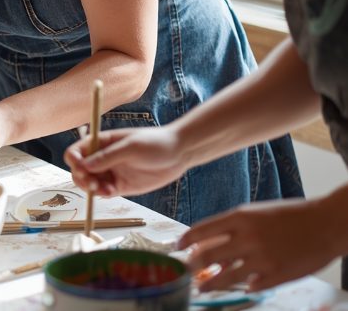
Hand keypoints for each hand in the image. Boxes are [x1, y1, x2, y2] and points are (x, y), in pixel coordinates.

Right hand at [65, 126, 185, 197]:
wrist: (179, 153)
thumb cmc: (155, 143)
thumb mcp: (132, 147)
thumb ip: (108, 156)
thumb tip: (84, 165)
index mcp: (101, 142)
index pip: (77, 151)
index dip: (74, 160)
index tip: (81, 167)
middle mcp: (102, 158)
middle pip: (79, 169)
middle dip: (81, 177)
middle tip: (92, 183)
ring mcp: (111, 172)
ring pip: (89, 183)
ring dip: (91, 188)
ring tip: (106, 190)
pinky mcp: (120, 185)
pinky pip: (104, 192)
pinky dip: (103, 194)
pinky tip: (112, 192)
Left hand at [180, 199, 333, 291]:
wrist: (325, 224)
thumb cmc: (288, 215)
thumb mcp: (255, 214)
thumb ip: (231, 229)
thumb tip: (208, 244)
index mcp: (240, 218)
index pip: (201, 230)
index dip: (184, 240)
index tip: (176, 247)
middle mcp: (247, 238)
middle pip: (206, 256)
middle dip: (190, 265)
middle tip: (183, 270)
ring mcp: (262, 260)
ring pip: (225, 278)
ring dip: (209, 284)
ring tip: (201, 288)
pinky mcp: (276, 276)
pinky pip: (251, 286)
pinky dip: (244, 286)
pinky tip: (242, 286)